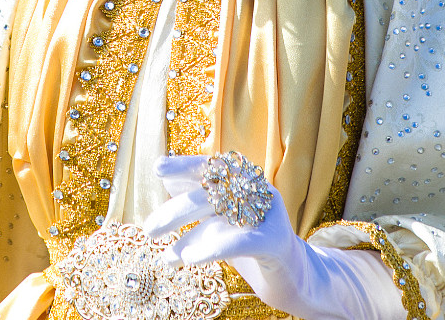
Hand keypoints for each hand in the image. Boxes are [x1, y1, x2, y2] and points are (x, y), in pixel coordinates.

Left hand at [145, 155, 404, 319]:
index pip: (212, 167)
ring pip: (220, 220)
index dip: (184, 165)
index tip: (157, 167)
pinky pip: (238, 241)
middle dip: (176, 212)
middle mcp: (259, 191)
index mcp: (246, 181)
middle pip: (211, 195)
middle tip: (149, 230)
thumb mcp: (223, 220)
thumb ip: (201, 200)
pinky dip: (211, 248)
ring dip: (188, 239)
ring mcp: (269, 215)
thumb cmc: (252, 245)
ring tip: (166, 259)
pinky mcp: (276, 243)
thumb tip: (169, 181)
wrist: (295, 279)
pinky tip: (190, 259)